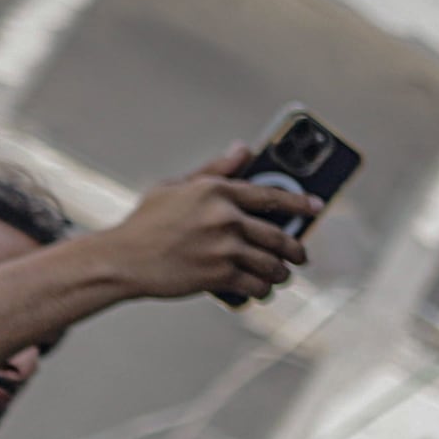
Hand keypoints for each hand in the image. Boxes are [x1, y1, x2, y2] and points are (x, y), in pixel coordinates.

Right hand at [99, 154, 321, 305]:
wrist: (121, 260)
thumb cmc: (147, 222)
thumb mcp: (176, 187)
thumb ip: (214, 169)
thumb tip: (243, 148)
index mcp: (216, 191)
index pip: (271, 195)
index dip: (299, 202)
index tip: (317, 207)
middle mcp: (225, 217)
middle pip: (278, 235)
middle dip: (294, 249)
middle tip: (300, 256)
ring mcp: (224, 247)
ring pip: (272, 263)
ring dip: (281, 272)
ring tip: (282, 275)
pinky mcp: (219, 275)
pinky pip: (256, 284)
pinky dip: (263, 289)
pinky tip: (264, 290)